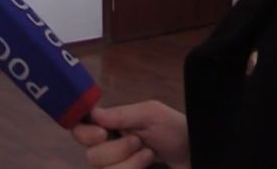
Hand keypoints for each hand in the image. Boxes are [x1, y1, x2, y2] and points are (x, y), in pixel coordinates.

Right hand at [71, 101, 190, 168]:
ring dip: (129, 164)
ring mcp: (116, 168)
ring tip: (150, 155)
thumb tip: (93, 114)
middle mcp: (108, 151)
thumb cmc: (175, 130)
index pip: (79, 131)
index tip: (103, 133)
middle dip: (117, 150)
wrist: (197, 153)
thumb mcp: (151, 114)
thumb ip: (122, 114)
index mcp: (109, 128)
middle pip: (91, 157)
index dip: (85, 133)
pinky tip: (149, 167)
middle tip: (139, 142)